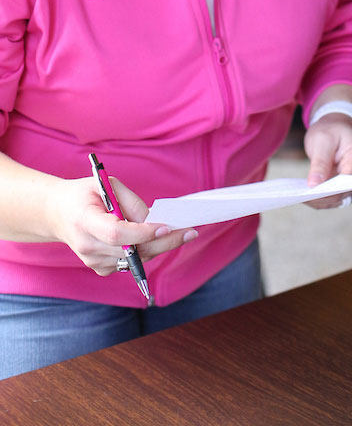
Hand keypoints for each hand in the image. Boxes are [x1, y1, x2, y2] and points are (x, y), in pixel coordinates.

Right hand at [51, 176, 197, 276]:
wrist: (58, 214)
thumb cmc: (85, 194)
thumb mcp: (105, 184)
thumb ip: (129, 201)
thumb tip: (154, 219)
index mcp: (85, 221)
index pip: (116, 234)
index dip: (142, 233)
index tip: (166, 226)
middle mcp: (87, 246)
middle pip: (131, 251)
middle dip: (164, 242)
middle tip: (190, 232)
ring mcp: (93, 261)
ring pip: (135, 259)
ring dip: (159, 246)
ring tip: (183, 232)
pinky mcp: (100, 269)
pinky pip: (130, 263)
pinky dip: (146, 251)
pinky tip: (156, 238)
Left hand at [304, 115, 351, 209]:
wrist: (337, 128)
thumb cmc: (331, 130)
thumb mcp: (322, 139)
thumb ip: (320, 162)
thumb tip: (314, 186)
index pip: (349, 180)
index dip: (332, 190)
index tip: (312, 193)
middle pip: (345, 193)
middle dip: (323, 197)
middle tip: (300, 195)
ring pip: (339, 200)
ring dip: (320, 200)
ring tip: (299, 195)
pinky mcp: (348, 188)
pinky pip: (334, 199)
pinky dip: (320, 199)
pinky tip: (305, 195)